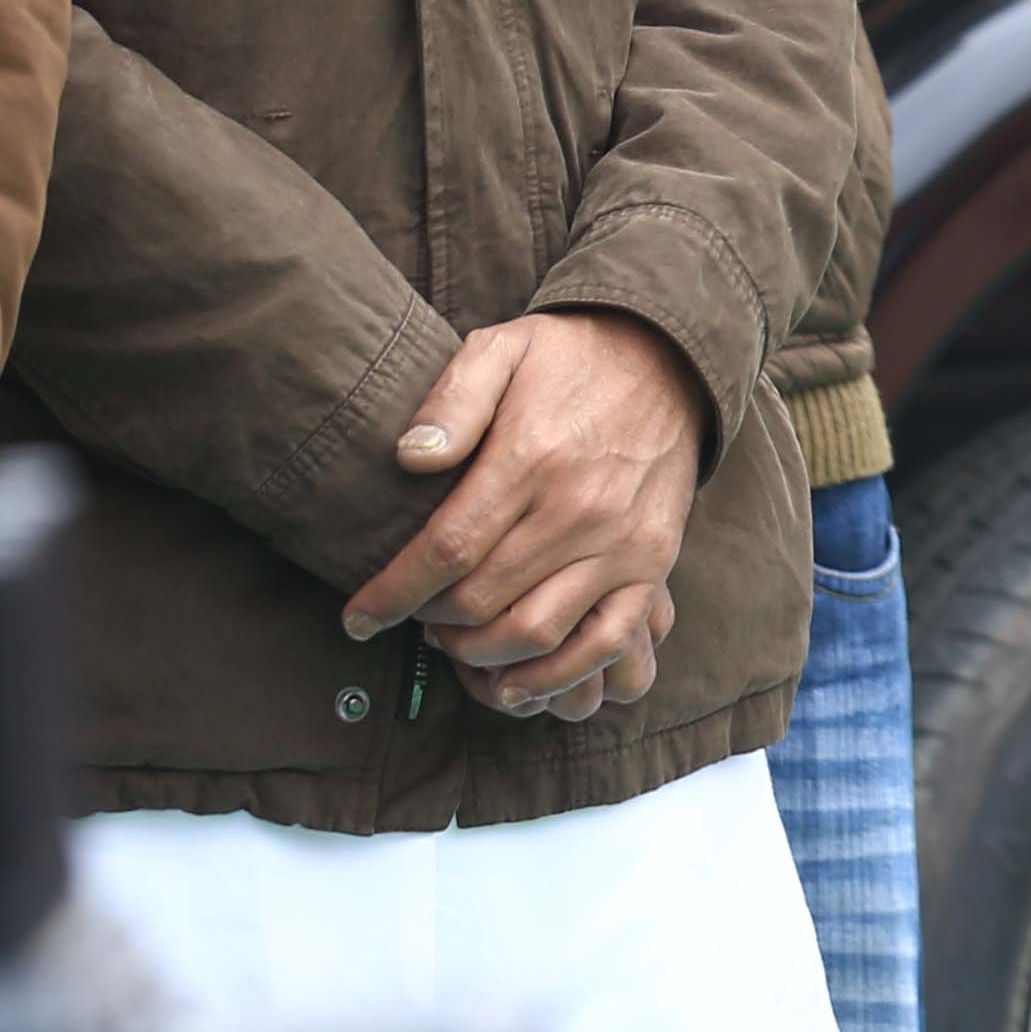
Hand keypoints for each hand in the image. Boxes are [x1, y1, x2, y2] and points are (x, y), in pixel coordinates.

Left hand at [345, 312, 714, 718]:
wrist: (672, 359)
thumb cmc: (569, 360)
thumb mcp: (502, 349)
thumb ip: (451, 400)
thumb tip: (408, 458)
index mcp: (532, 457)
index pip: (445, 550)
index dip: (391, 594)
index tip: (357, 617)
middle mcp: (579, 508)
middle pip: (479, 601)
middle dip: (428, 623)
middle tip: (411, 617)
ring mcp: (622, 542)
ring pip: (534, 632)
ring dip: (478, 655)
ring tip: (455, 642)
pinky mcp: (653, 563)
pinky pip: (607, 641)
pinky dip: (558, 676)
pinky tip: (516, 682)